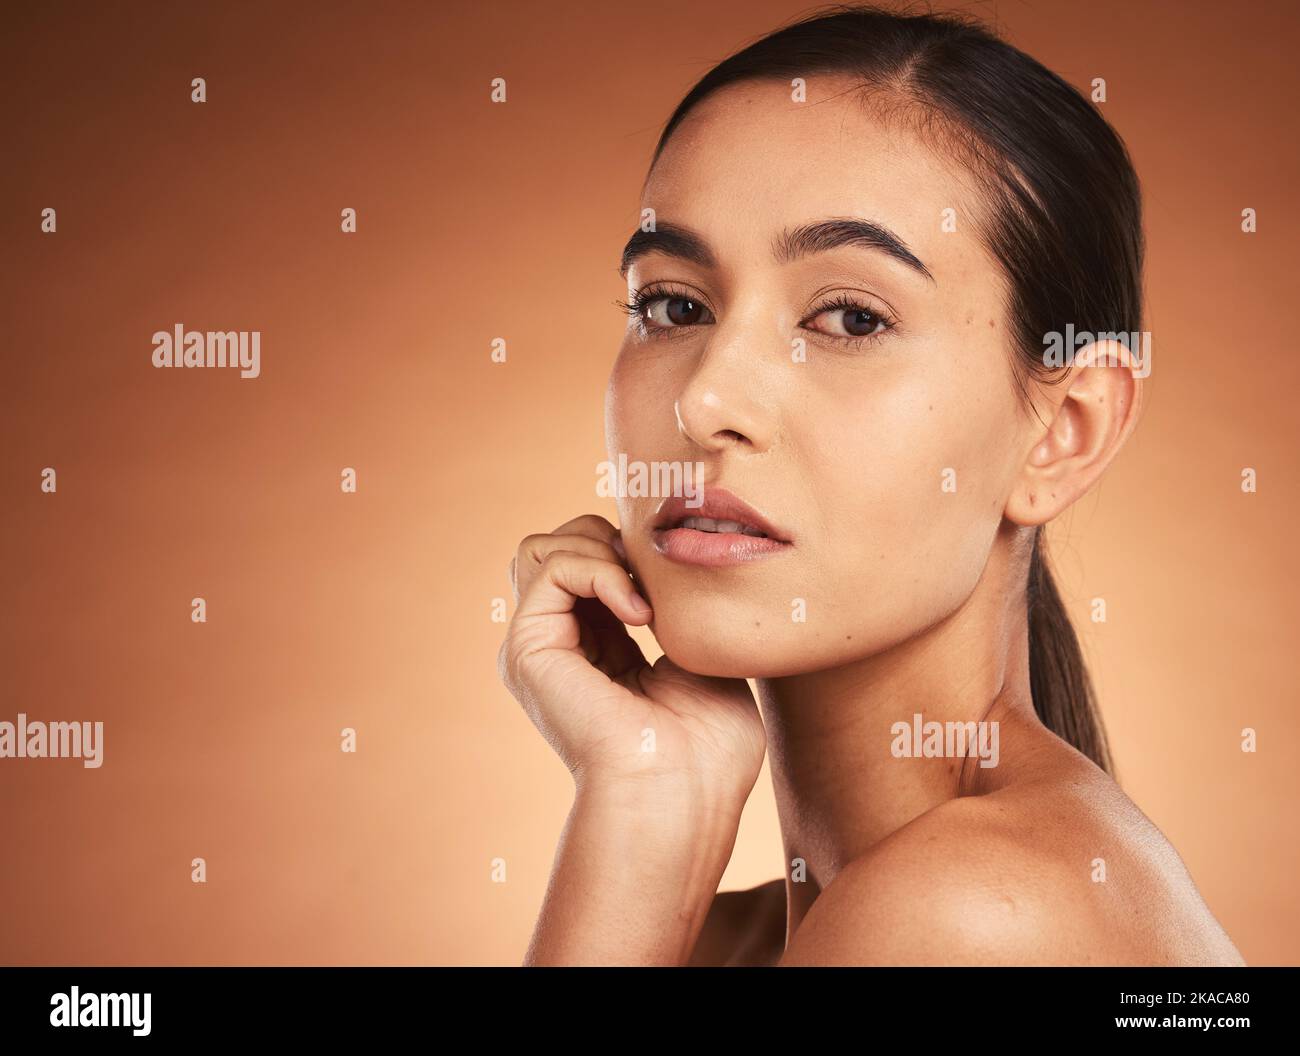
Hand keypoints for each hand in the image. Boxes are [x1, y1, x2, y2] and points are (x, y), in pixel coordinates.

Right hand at [498, 514, 765, 807]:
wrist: (681, 795)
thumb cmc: (708, 747)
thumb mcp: (702, 656)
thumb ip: (679, 608)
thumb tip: (671, 558)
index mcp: (597, 650)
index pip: (590, 562)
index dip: (631, 551)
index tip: (678, 582)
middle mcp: (557, 646)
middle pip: (555, 545)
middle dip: (608, 538)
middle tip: (654, 581)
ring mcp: (538, 647)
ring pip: (543, 547)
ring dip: (603, 549)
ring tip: (645, 599)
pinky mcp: (528, 648)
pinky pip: (551, 566)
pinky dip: (601, 569)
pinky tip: (639, 613)